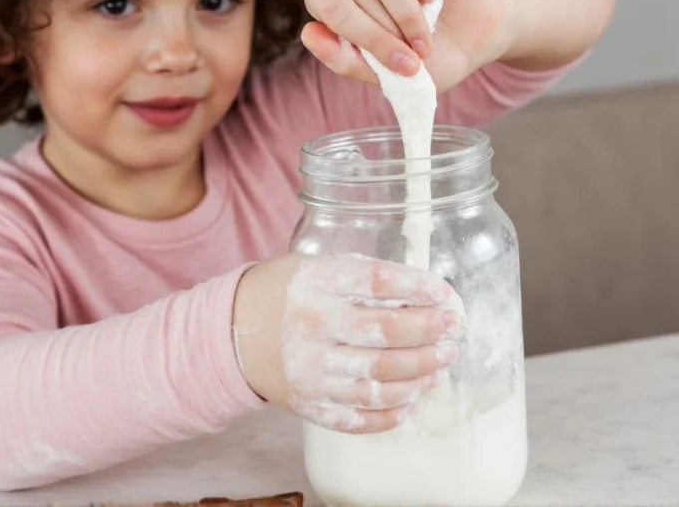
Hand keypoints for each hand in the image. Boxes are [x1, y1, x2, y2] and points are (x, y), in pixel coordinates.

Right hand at [233, 253, 460, 433]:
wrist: (232, 332)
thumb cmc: (281, 293)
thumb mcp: (313, 267)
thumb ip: (359, 275)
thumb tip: (418, 290)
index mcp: (315, 285)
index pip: (376, 283)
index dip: (417, 288)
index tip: (443, 293)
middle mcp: (313, 328)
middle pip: (386, 334)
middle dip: (429, 333)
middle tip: (451, 331)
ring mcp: (310, 371)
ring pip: (379, 380)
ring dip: (420, 374)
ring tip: (441, 365)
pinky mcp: (309, 404)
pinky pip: (358, 418)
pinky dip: (391, 413)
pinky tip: (411, 401)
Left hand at [300, 0, 510, 89]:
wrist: (469, 33)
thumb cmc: (417, 54)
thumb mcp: (380, 72)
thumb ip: (342, 59)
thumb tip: (309, 33)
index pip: (329, 5)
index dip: (365, 36)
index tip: (402, 64)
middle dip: (392, 32)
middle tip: (419, 52)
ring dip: (410, 12)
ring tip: (425, 33)